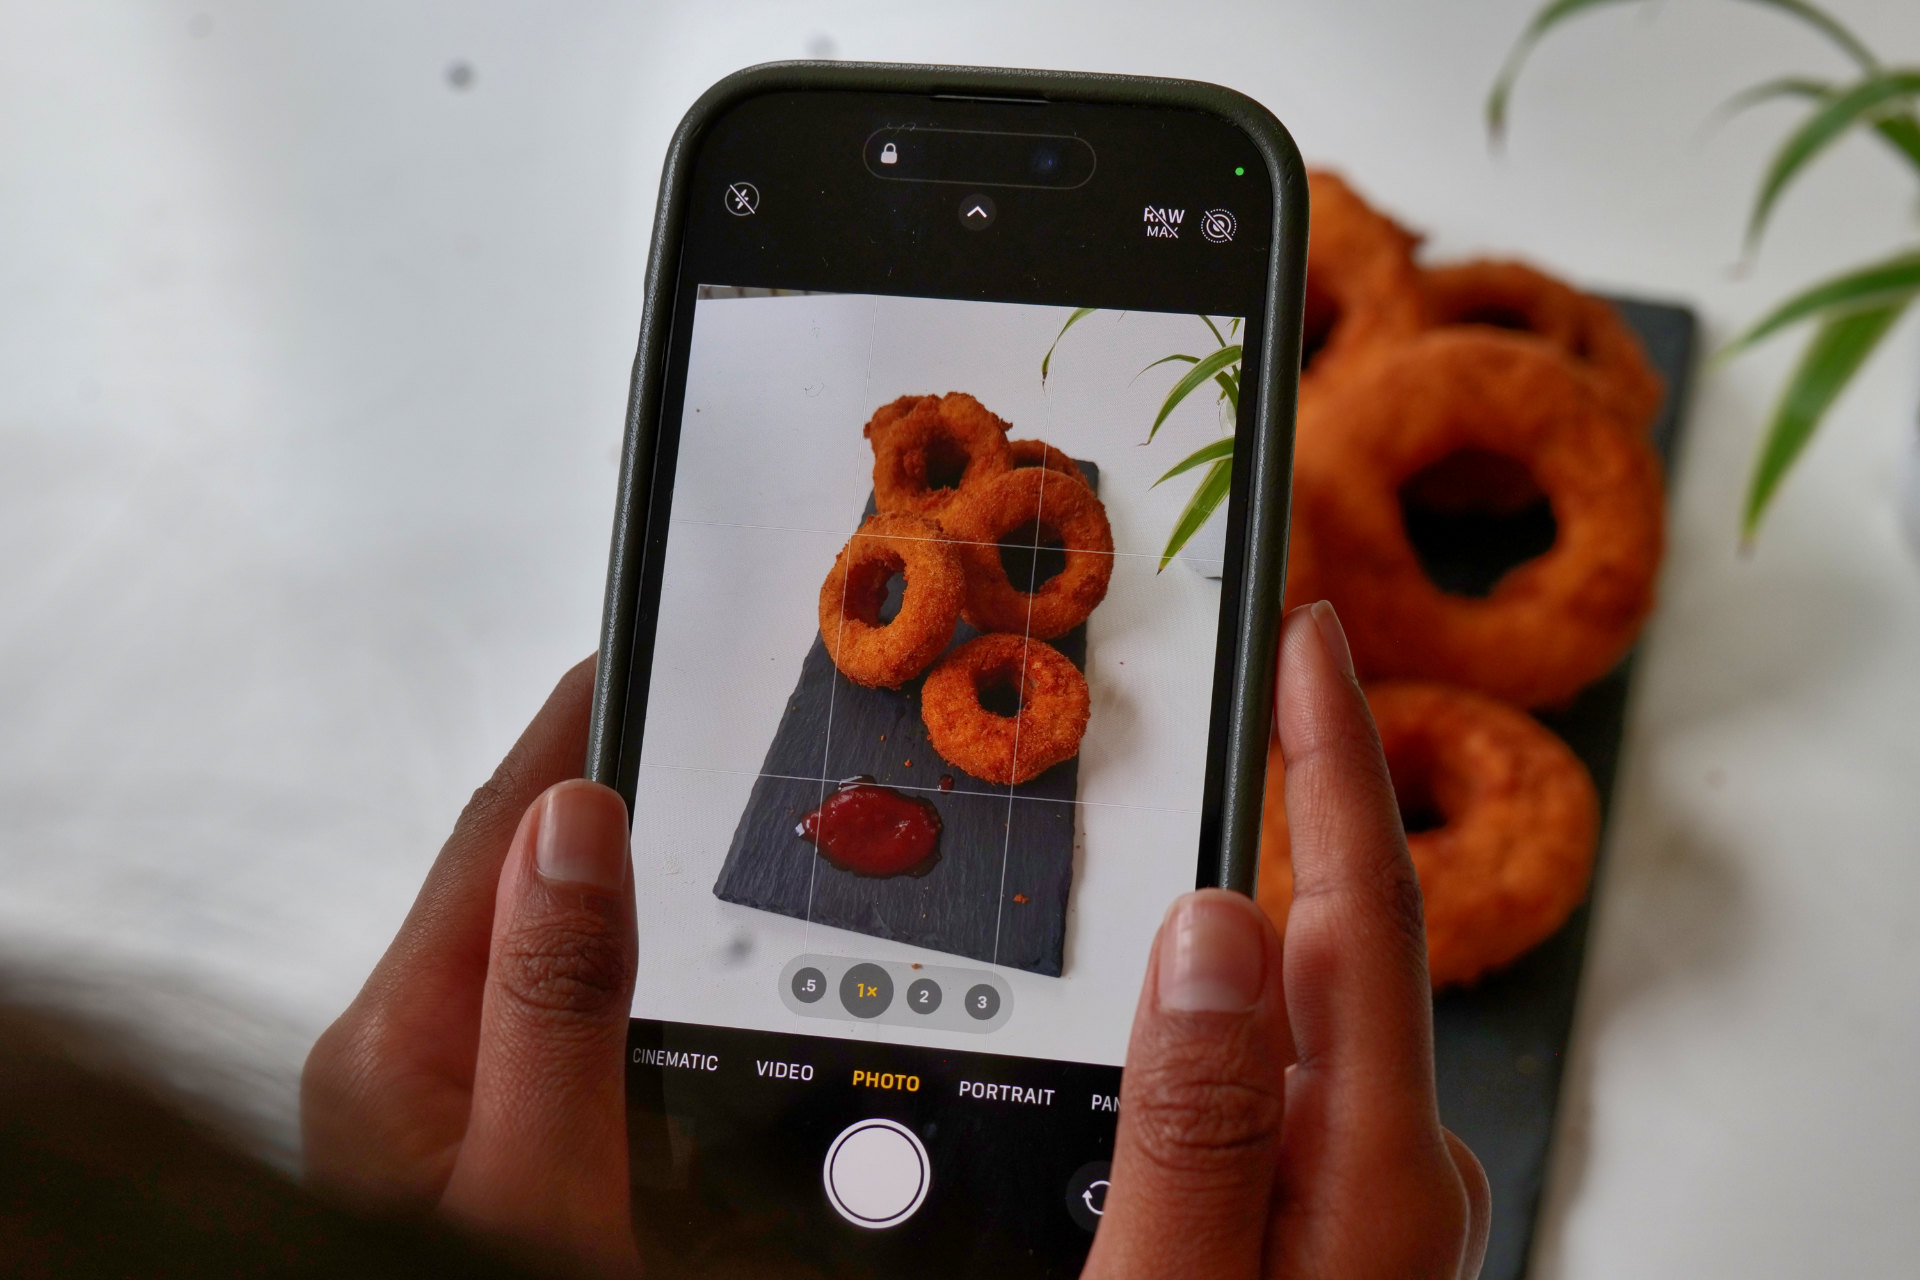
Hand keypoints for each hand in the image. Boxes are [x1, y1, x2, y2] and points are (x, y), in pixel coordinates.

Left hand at [301, 658, 641, 1277]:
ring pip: (532, 937)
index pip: (498, 839)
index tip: (628, 655)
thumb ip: (555, 1007)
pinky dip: (611, 952)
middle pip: (508, 873)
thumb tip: (577, 828)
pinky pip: (550, 1001)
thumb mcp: (538, 1186)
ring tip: (672, 794)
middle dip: (589, 783)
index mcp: (403, 1045)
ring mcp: (442, 1094)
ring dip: (601, 862)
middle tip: (670, 707)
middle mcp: (408, 1057)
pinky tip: (657, 949)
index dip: (568, 736)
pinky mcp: (484, 1130)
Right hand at [1083, 603, 1490, 1279]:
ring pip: (1277, 1027)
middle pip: (1317, 954)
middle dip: (1262, 833)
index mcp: (1381, 1171)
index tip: (1310, 636)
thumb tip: (1209, 924)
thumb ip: (1193, 1120)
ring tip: (1131, 1045)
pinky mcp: (1342, 1212)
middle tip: (1210, 723)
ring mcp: (1378, 1192)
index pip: (1361, 911)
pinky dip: (1213, 1057)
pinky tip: (1160, 1116)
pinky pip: (1270, 1083)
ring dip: (1205, 992)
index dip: (1333, 754)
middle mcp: (1401, 1167)